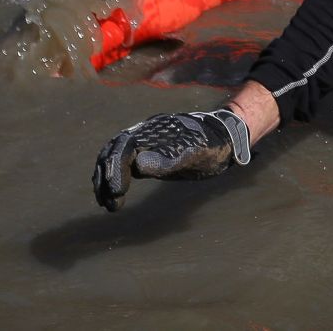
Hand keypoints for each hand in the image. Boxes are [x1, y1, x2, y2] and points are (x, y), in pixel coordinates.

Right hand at [93, 109, 251, 211]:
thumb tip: (138, 164)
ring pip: (114, 156)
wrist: (226, 139)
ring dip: (106, 178)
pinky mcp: (147, 152)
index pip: (125, 146)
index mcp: (157, 129)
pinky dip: (114, 177)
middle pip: (114, 150)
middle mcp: (147, 132)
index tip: (116, 191)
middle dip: (107, 176)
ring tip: (109, 204)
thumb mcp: (197, 155)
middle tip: (110, 203)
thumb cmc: (214, 147)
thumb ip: (170, 159)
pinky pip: (123, 162)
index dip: (116, 168)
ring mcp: (145, 141)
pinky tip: (113, 195)